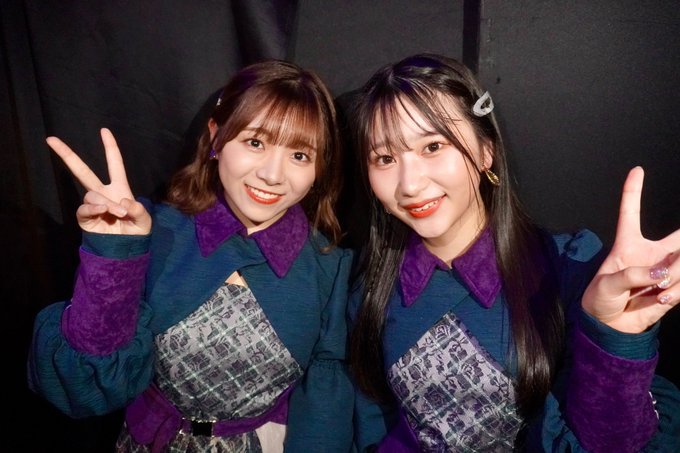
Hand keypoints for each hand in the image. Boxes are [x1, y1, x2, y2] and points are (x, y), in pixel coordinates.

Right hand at [47, 128, 151, 234]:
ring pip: (91, 195)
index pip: (114, 164)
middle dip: (67, 155)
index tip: (104, 130)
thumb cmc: (136, 232)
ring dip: (105, 202)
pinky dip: (94, 209)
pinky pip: (85, 209)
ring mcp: (93, 205)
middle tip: (51, 139)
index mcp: (119, 188)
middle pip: (82, 171)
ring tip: (118, 212)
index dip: (110, 147)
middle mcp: (103, 193)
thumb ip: (138, 210)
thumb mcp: (144, 220)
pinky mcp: (85, 219)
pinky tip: (103, 211)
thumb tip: (123, 202)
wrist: (126, 250)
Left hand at [582, 166, 678, 332]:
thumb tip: (661, 272)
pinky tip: (662, 297)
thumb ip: (632, 275)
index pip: (629, 212)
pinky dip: (677, 290)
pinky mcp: (674, 288)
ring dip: (676, 274)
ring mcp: (665, 270)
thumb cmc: (601, 299)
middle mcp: (650, 253)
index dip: (632, 191)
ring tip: (659, 289)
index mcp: (627, 245)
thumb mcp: (607, 285)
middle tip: (679, 250)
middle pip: (679, 236)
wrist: (608, 326)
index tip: (637, 170)